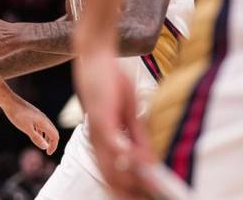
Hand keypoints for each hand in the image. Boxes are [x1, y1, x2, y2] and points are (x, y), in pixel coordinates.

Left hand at [2, 99, 58, 154]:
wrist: (9, 101)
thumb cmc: (17, 115)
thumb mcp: (26, 128)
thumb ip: (36, 138)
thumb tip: (45, 147)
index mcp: (44, 122)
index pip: (55, 136)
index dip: (54, 146)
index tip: (48, 153)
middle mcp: (43, 118)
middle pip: (53, 132)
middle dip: (52, 142)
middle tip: (47, 151)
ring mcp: (38, 115)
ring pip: (47, 128)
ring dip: (47, 137)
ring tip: (43, 144)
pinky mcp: (33, 114)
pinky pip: (41, 125)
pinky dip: (41, 132)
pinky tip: (35, 135)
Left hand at [73, 33, 154, 198]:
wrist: (94, 58)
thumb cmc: (111, 84)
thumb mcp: (127, 112)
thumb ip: (136, 134)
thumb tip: (148, 156)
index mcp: (103, 142)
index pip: (114, 175)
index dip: (128, 191)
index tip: (141, 199)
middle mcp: (98, 140)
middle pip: (111, 177)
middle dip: (128, 193)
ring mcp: (98, 130)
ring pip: (112, 165)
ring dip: (131, 179)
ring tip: (148, 187)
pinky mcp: (101, 116)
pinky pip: (111, 141)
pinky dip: (124, 153)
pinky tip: (136, 160)